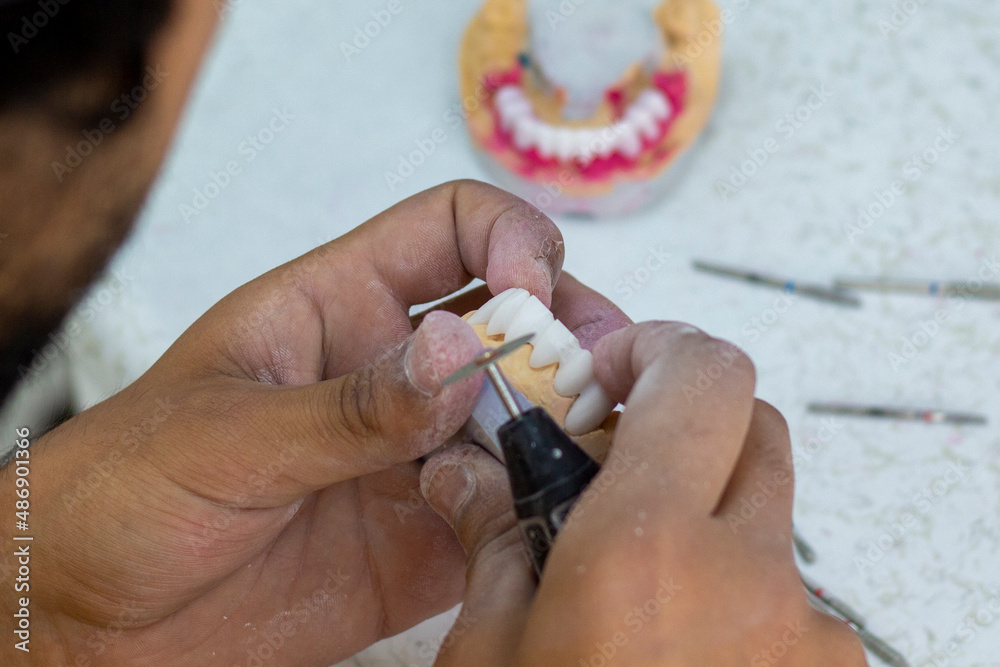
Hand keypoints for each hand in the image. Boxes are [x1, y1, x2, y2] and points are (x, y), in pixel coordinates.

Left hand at [1, 180, 628, 665]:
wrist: (88, 620)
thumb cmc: (121, 491)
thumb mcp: (226, 433)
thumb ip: (348, 404)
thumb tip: (461, 351)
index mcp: (339, 307)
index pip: (453, 228)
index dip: (510, 240)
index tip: (531, 296)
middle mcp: (392, 374)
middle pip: (514, 322)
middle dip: (568, 334)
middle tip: (598, 372)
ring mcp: (416, 455)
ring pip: (525, 417)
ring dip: (567, 426)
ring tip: (590, 450)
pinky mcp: (427, 536)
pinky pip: (507, 511)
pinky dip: (543, 510)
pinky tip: (550, 519)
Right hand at [420, 323, 868, 665]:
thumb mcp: (486, 664)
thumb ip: (494, 545)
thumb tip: (471, 475)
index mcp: (650, 554)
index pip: (703, 376)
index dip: (662, 349)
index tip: (621, 369)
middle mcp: (752, 584)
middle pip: (753, 426)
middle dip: (687, 425)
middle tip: (621, 466)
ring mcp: (807, 639)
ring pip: (771, 520)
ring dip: (711, 520)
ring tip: (639, 588)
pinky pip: (789, 602)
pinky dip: (738, 597)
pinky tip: (677, 652)